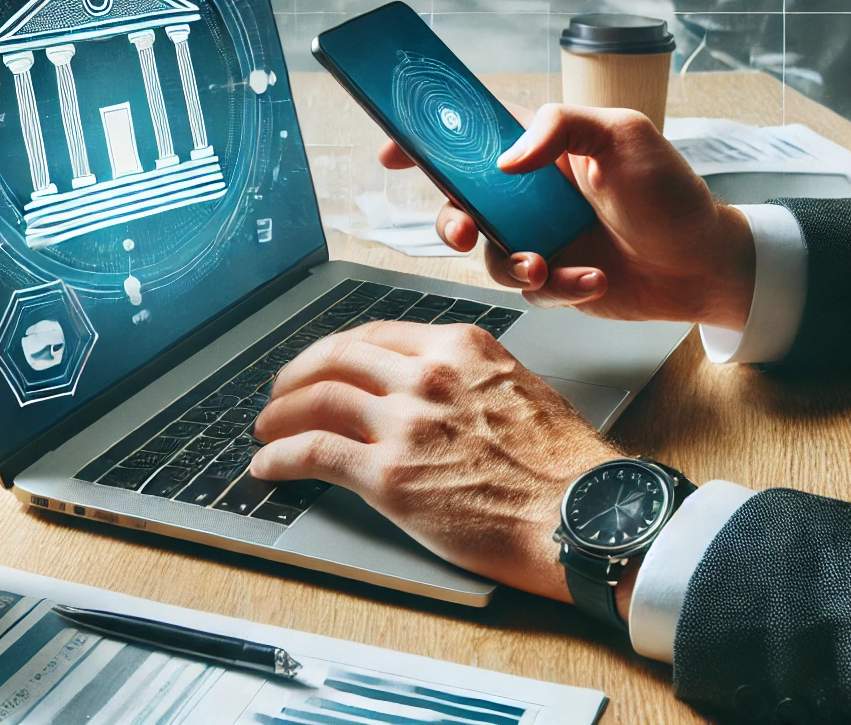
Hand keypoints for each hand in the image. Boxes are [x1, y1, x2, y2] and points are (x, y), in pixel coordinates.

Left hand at [250, 320, 621, 605]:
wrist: (584, 516)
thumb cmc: (563, 463)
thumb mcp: (516, 386)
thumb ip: (463, 376)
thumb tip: (421, 389)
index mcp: (457, 346)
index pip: (373, 334)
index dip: (334, 350)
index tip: (319, 364)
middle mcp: (426, 374)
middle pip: (336, 358)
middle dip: (297, 375)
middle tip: (280, 393)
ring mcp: (405, 421)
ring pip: (317, 400)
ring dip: (280, 415)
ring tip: (266, 430)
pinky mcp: (390, 475)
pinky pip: (314, 452)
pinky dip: (280, 456)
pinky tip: (268, 465)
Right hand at [380, 104, 755, 329]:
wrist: (705, 265)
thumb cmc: (672, 193)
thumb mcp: (625, 135)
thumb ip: (562, 126)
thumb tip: (506, 160)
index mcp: (543, 148)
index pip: (474, 136)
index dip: (428, 142)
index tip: (393, 152)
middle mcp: (533, 194)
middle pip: (463, 203)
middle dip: (453, 220)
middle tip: (466, 231)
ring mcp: (542, 237)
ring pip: (491, 254)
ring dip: (513, 263)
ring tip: (548, 268)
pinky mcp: (555, 279)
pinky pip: (530, 291)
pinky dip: (557, 290)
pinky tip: (594, 283)